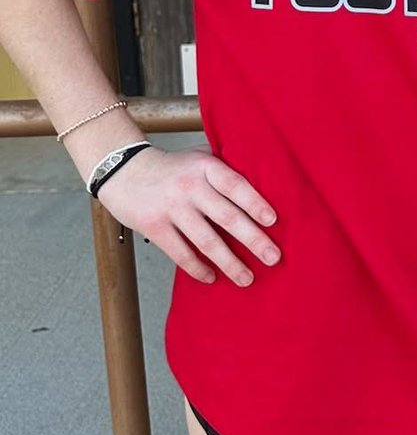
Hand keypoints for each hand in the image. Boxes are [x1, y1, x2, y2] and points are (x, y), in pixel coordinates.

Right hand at [97, 146, 279, 285]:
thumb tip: (265, 178)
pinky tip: (212, 278)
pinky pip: (180, 253)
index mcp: (206, 166)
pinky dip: (197, 268)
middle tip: (273, 257)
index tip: (273, 221)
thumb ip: (227, 165)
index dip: (255, 203)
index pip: (236, 185)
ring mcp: (172, 208)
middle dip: (253, 239)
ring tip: (247, 278)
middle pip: (226, 216)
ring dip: (229, 263)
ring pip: (206, 240)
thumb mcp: (201, 155)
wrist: (124, 170)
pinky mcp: (154, 227)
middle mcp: (190, 187)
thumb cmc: (173, 166)